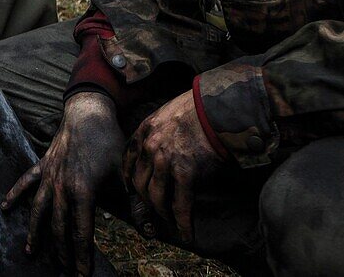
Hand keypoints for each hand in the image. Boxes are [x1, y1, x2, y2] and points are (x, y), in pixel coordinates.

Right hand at [3, 91, 123, 276]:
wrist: (87, 111)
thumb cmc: (108, 141)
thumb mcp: (125, 172)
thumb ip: (136, 204)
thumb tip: (151, 232)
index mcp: (82, 190)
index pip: (81, 232)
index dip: (83, 256)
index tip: (83, 275)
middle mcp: (62, 185)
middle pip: (58, 226)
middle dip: (61, 252)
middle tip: (63, 272)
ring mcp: (49, 174)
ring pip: (38, 209)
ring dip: (35, 231)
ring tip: (30, 252)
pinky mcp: (42, 164)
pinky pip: (26, 181)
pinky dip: (15, 194)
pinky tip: (5, 207)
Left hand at [122, 90, 223, 244]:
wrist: (215, 110)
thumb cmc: (195, 110)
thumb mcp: (165, 114)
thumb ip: (157, 131)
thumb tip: (161, 147)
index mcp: (143, 131)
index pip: (128, 159)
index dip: (128, 177)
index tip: (131, 188)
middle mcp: (150, 148)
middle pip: (139, 182)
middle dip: (144, 200)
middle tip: (152, 209)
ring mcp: (166, 162)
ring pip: (155, 197)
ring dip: (161, 213)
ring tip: (168, 221)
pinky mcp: (186, 175)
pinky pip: (180, 206)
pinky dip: (182, 223)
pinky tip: (186, 233)